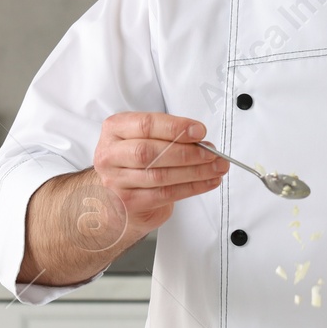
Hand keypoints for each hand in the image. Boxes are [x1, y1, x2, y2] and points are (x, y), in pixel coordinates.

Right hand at [89, 112, 228, 235]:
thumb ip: (167, 134)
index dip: (175, 128)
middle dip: (187, 153)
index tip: (199, 131)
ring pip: (160, 176)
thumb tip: (199, 137)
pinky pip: (165, 194)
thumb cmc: (134, 160)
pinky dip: (191, 188)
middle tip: (211, 153)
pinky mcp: (128, 203)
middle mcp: (110, 154)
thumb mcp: (144, 137)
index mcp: (114, 129)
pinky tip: (207, 182)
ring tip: (216, 168)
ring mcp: (115, 181)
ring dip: (195, 172)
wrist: (115, 196)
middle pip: (150, 152)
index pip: (145, 125)